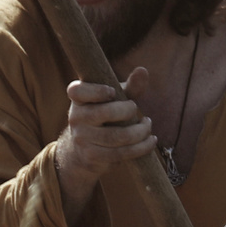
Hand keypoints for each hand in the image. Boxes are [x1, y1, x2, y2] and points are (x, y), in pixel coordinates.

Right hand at [52, 68, 156, 216]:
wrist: (85, 149)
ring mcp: (82, 138)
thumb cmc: (105, 115)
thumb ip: (129, 87)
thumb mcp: (115, 99)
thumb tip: (143, 71)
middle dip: (127, 110)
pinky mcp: (92, 156)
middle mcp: (75, 117)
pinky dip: (141, 147)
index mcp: (78, 98)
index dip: (96, 91)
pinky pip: (120, 153)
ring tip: (147, 126)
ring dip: (140, 131)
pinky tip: (150, 141)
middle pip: (104, 113)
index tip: (112, 92)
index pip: (77, 91)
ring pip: (116, 136)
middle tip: (136, 109)